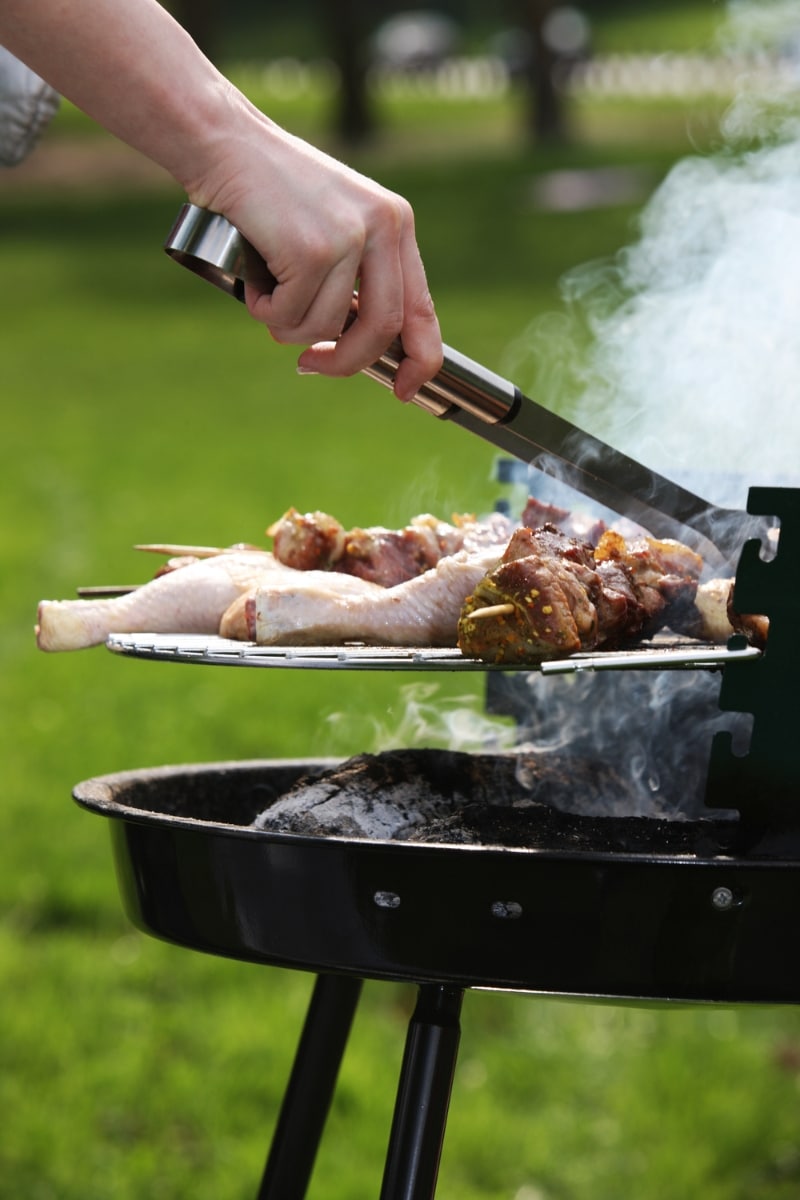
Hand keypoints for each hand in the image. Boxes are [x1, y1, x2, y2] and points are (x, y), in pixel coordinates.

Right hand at [189, 121, 442, 399]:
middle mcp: (384, 227)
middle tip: (312, 364)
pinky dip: (265, 309)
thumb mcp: (333, 226)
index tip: (404, 390)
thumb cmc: (270, 192)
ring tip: (268, 292)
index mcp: (396, 224)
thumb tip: (357, 347)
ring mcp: (349, 237)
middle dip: (345, 361)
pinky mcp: (311, 249)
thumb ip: (356, 277)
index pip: (422, 309)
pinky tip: (254, 279)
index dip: (419, 360)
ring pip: (327, 327)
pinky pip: (291, 315)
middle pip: (382, 329)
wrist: (224, 143)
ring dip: (289, 327)